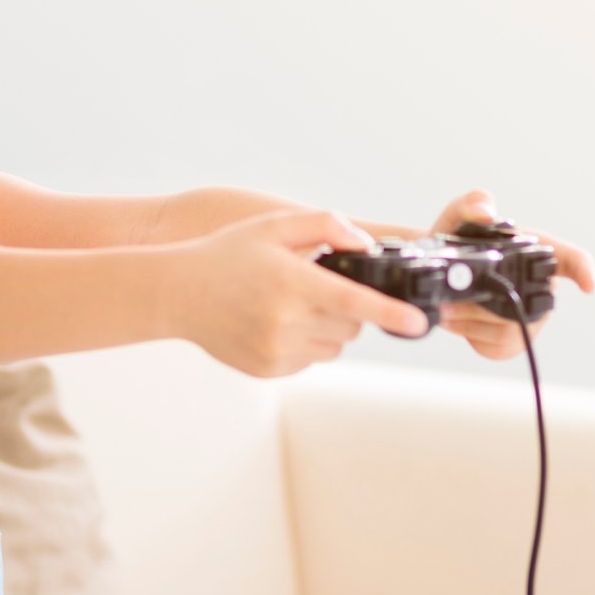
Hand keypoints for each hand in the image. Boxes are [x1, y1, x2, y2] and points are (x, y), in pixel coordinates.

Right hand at [171, 207, 433, 378]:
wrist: (177, 293)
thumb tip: (366, 243)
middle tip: (317, 287)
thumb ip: (324, 224)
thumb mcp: (273, 224)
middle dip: (347, 308)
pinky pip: (310, 360)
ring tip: (292, 304)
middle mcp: (285, 322)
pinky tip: (275, 322)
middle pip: (350, 326)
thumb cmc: (227, 253)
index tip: (418, 324)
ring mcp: (276, 350)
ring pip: (334, 346)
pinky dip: (306, 343)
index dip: (390, 314)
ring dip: (328, 328)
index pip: (353, 302)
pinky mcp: (269, 369)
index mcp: (291, 283)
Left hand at [426, 188, 594, 361]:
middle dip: (481, 305)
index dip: (584, 270)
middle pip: (524, 307)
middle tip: (450, 298)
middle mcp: (540, 286)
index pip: (570, 259)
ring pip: (507, 332)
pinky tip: (458, 320)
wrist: (437, 272)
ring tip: (448, 306)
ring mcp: (531, 317)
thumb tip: (486, 214)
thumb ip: (470, 204)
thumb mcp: (457, 216)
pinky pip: (496, 348)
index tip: (588, 285)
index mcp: (536, 251)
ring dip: (469, 321)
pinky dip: (469, 336)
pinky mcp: (514, 343)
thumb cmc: (456, 241)